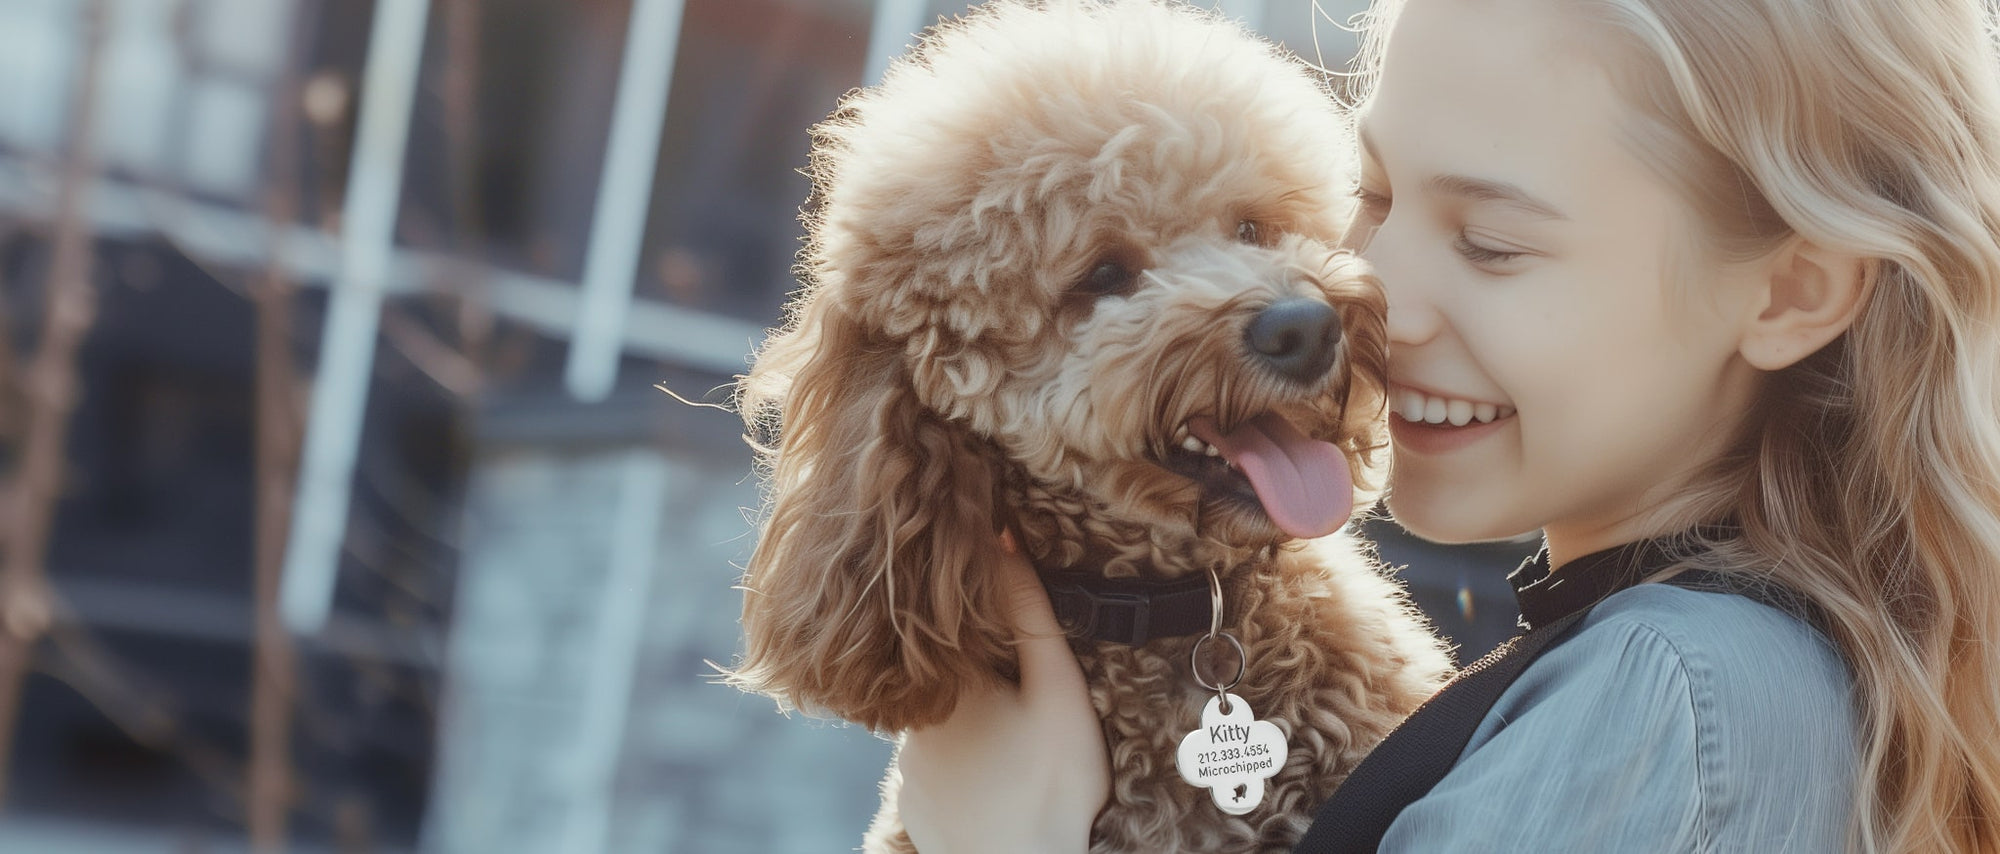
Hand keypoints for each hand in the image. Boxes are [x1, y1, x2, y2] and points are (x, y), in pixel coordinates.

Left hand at [896, 531, 1109, 853]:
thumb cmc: (1053, 784)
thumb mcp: (1057, 689)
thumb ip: (1030, 612)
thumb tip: (1000, 536)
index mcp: (944, 682)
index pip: (954, 628)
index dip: (988, 625)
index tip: (1017, 646)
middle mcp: (910, 722)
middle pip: (948, 676)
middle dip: (984, 679)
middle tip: (1029, 707)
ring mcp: (907, 770)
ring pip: (942, 723)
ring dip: (973, 724)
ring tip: (1018, 746)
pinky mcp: (914, 807)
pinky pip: (937, 769)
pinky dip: (965, 766)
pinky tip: (999, 778)